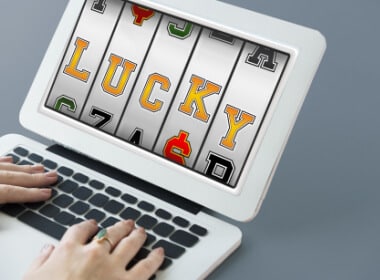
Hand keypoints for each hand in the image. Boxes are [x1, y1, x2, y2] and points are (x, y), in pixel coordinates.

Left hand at [0, 156, 56, 203]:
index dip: (31, 193)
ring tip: (39, 168)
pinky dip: (3, 161)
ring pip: (5, 167)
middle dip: (35, 177)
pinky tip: (10, 160)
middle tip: (51, 177)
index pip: (10, 192)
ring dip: (24, 169)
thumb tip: (14, 225)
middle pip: (13, 177)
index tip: (47, 193)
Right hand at [23, 220, 164, 279]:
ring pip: (130, 244)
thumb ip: (41, 261)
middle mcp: (94, 254)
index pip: (80, 230)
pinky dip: (155, 258)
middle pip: (110, 233)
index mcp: (70, 250)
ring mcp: (112, 267)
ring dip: (137, 236)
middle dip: (120, 227)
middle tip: (127, 223)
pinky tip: (159, 253)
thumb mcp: (31, 277)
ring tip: (142, 232)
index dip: (88, 226)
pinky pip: (146, 267)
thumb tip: (47, 250)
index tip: (92, 225)